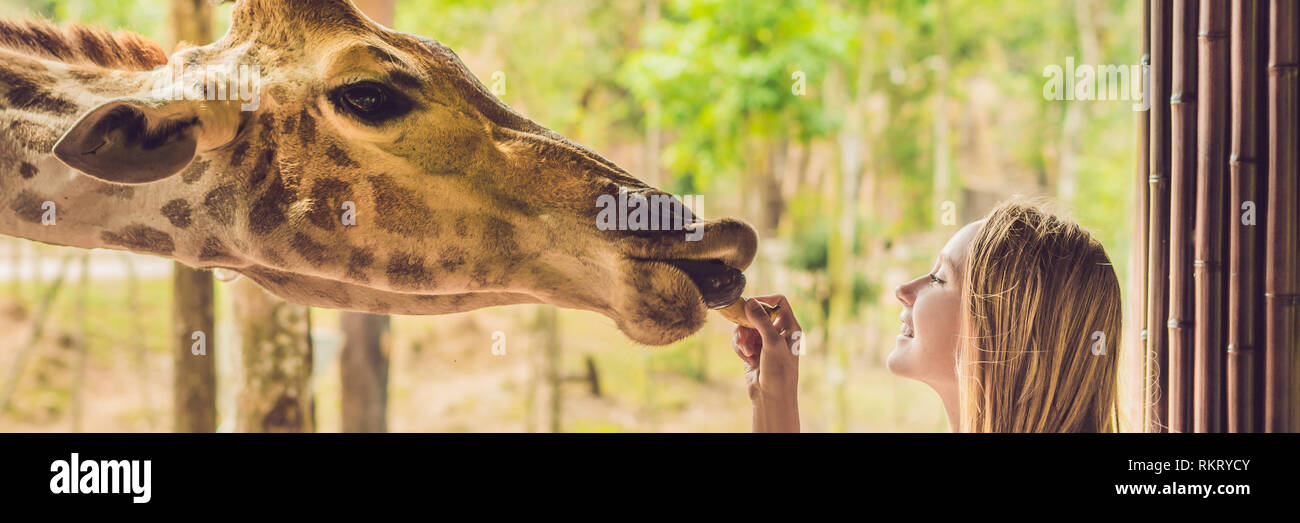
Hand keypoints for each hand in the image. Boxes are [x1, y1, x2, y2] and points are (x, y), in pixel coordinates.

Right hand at [731, 295, 800, 431]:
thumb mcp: (772, 342)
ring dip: (742, 337)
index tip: (750, 305)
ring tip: (745, 351)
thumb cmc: (779, 371)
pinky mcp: (753, 351)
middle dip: (747, 324)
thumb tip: (749, 301)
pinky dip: (741, 347)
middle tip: (742, 334)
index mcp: (790, 327)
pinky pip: (741, 340)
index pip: (778, 302)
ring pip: (746, 327)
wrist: (771, 397)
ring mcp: (765, 342)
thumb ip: (761, 320)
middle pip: (757, 314)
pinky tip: (746, 359)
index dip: (764, 300)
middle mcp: (778, 332)